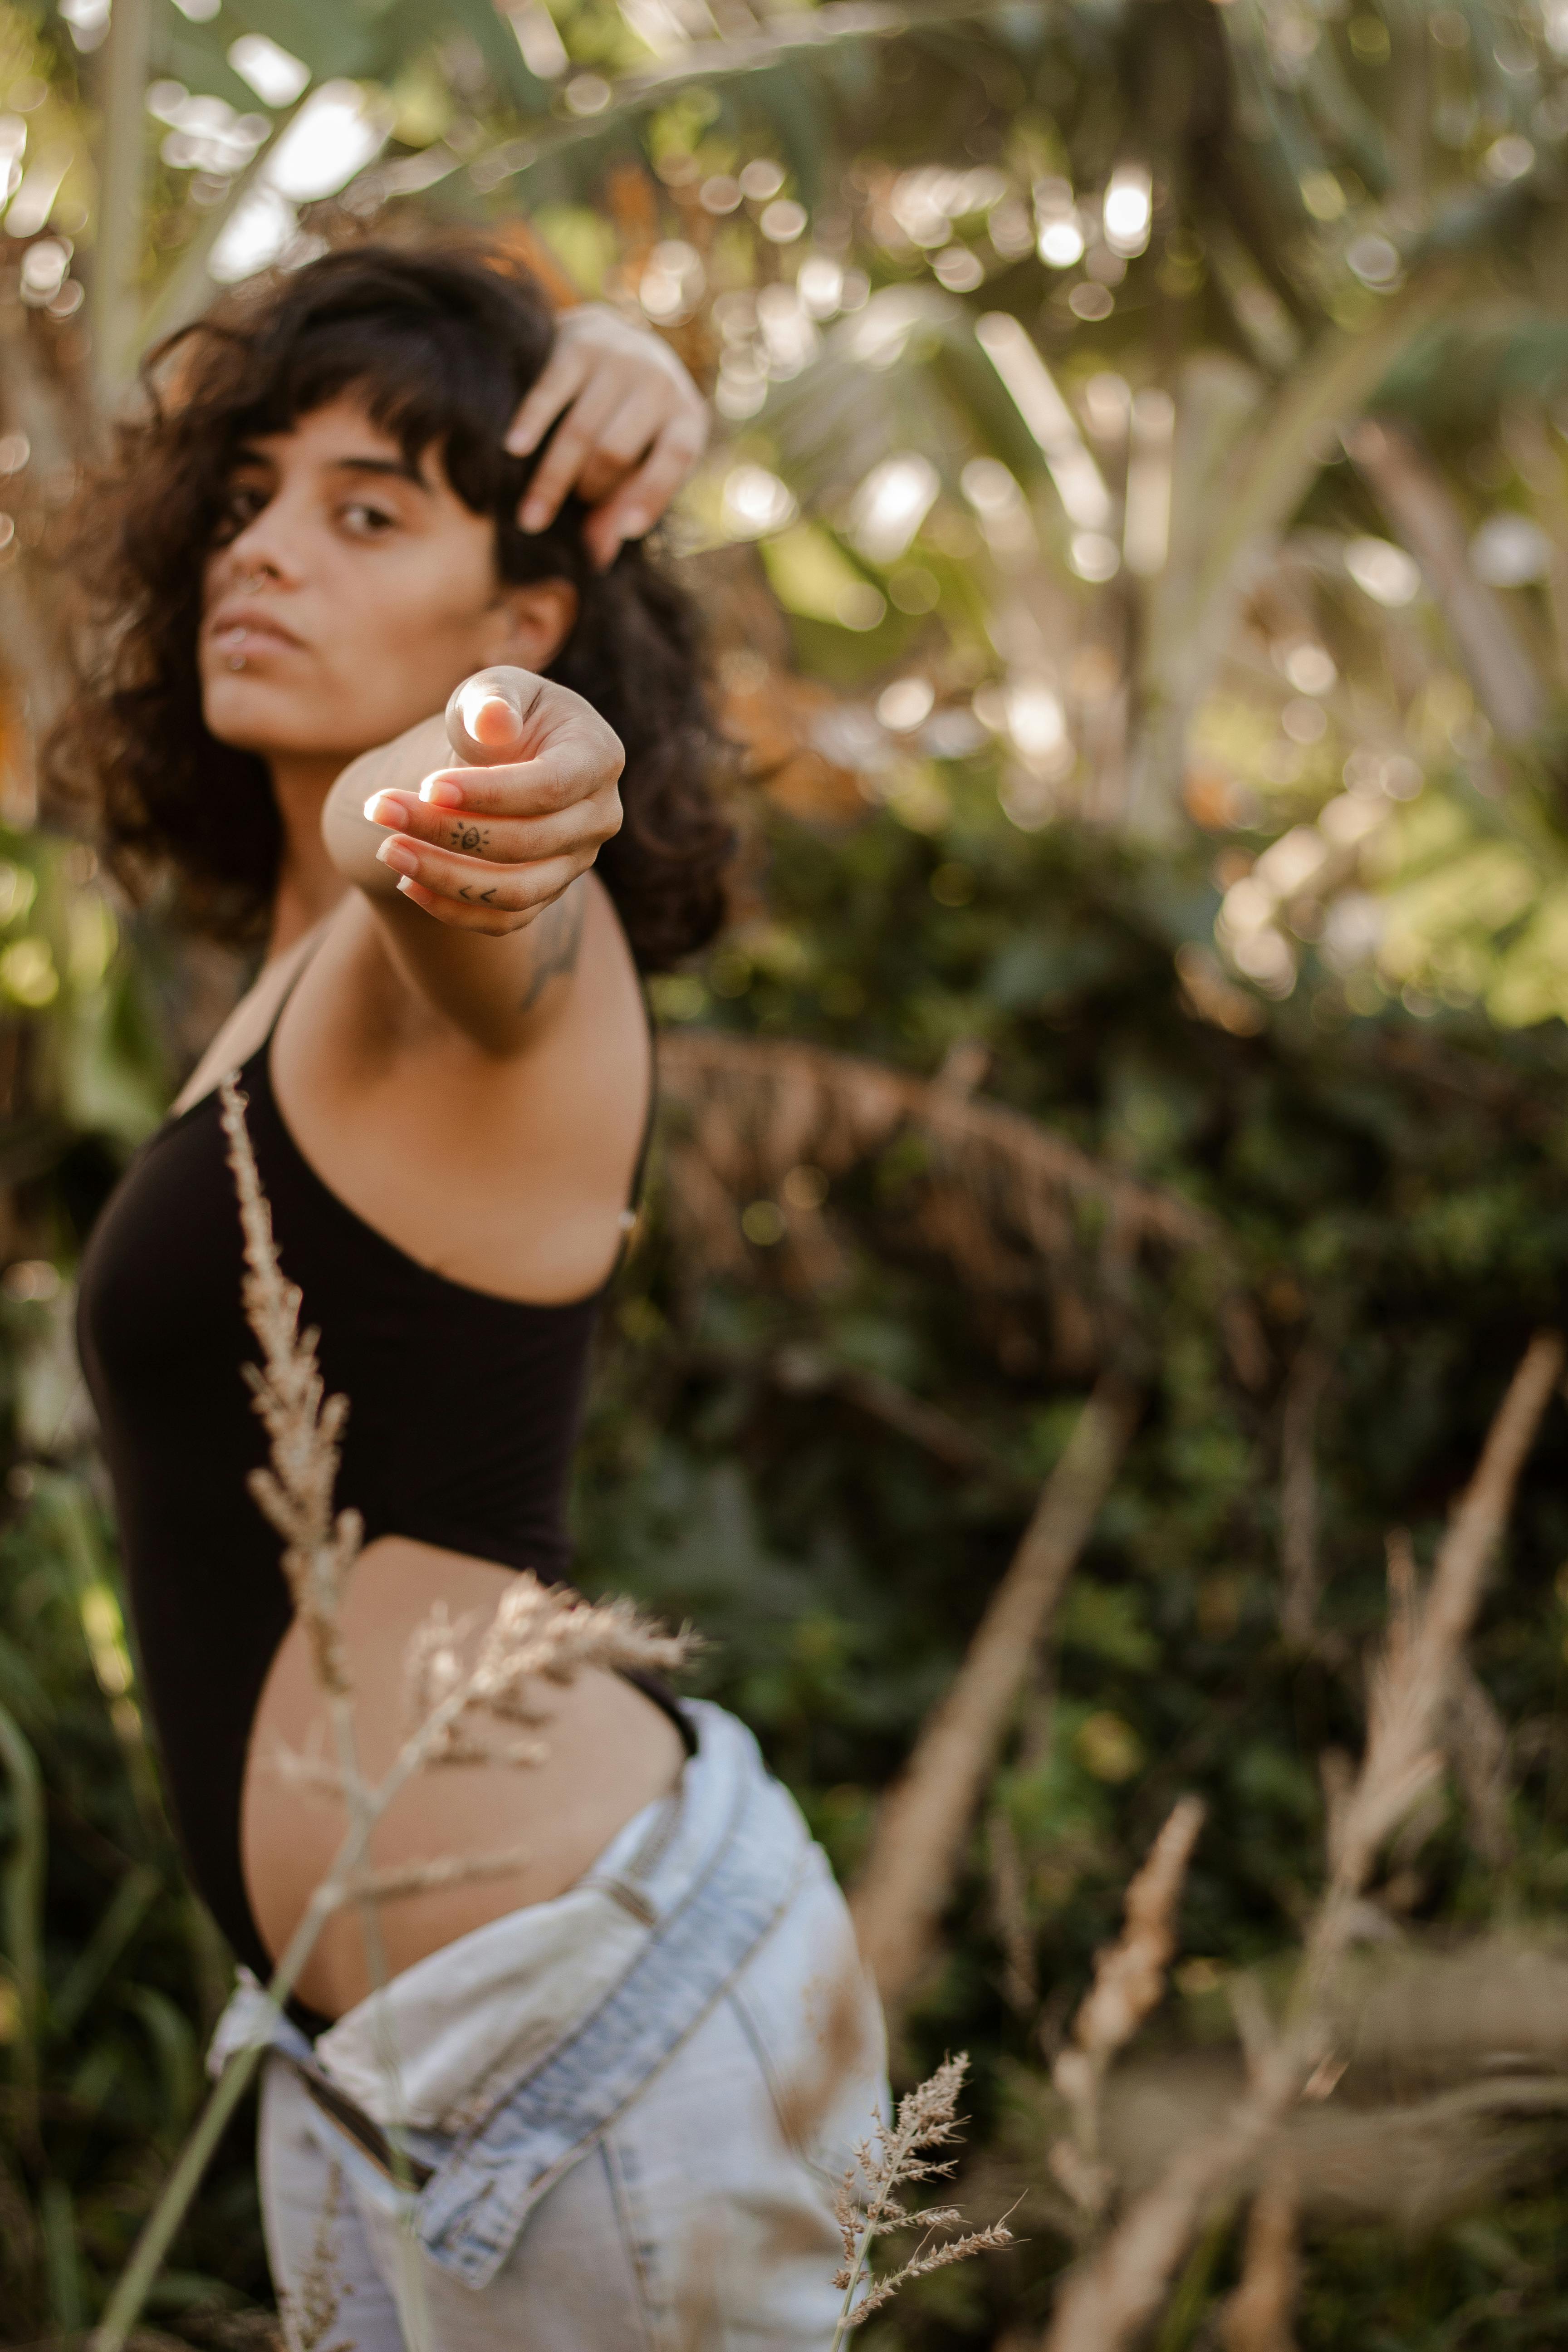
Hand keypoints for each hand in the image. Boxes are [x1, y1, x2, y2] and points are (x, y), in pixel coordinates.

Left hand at [358, 667, 623, 935]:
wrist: (506, 751)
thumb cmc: (500, 712)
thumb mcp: (494, 689)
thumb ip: (492, 700)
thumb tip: (492, 720)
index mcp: (599, 756)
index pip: (551, 786)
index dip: (490, 793)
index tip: (427, 786)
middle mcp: (599, 816)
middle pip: (528, 842)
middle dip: (448, 830)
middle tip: (382, 809)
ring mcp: (577, 861)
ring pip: (516, 890)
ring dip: (446, 877)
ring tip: (387, 850)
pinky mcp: (549, 891)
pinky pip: (506, 919)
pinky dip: (454, 909)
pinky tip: (406, 882)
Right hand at [504, 303, 708, 568]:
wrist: (616, 336)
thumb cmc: (631, 418)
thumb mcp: (643, 460)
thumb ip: (624, 503)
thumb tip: (598, 558)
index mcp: (686, 417)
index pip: (674, 460)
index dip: (649, 497)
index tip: (625, 532)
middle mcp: (659, 382)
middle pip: (616, 452)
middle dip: (588, 491)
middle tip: (568, 513)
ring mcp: (619, 358)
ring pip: (581, 431)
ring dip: (553, 480)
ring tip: (531, 517)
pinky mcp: (579, 342)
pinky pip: (550, 391)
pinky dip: (531, 422)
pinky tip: (513, 451)